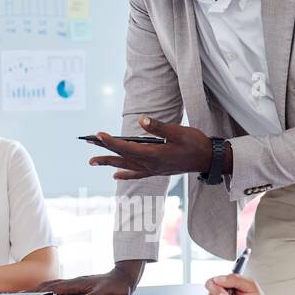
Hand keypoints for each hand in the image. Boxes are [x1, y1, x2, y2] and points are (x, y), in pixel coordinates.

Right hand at [38, 261, 143, 294]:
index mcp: (77, 284)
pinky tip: (48, 292)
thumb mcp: (105, 294)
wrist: (124, 276)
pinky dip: (50, 288)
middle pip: (49, 284)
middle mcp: (74, 281)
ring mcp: (76, 281)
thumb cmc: (115, 286)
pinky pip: (60, 285)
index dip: (40, 292)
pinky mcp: (79, 284)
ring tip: (29, 293)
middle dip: (34, 289)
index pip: (53, 288)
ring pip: (54, 284)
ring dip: (41, 288)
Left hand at [89, 116, 216, 179]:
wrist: (207, 159)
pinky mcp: (156, 171)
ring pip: (126, 166)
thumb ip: (158, 126)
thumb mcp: (177, 131)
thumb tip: (141, 119)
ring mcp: (153, 169)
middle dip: (104, 151)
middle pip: (122, 158)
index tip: (98, 134)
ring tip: (93, 161)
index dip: (111, 141)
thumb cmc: (194, 143)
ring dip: (109, 163)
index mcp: (154, 154)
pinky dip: (125, 174)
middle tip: (87, 146)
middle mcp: (150, 164)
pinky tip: (115, 175)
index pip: (127, 147)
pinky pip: (137, 174)